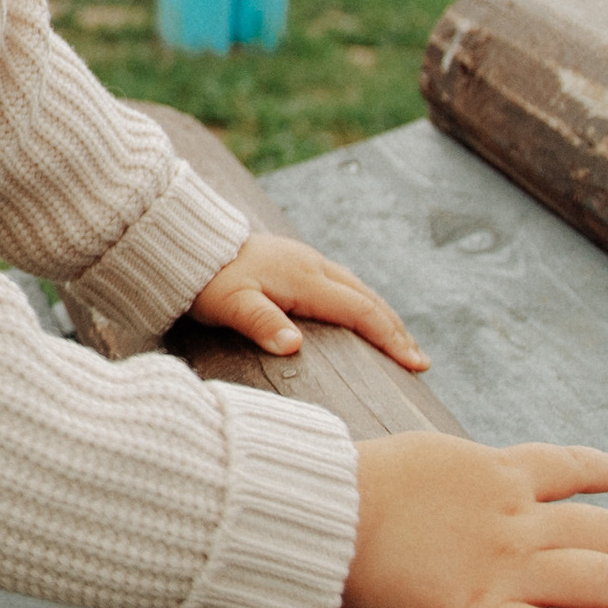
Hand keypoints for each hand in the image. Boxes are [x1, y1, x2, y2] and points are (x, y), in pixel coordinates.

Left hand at [191, 232, 429, 372]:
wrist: (188, 243)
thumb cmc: (207, 279)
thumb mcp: (229, 305)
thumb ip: (261, 323)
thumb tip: (293, 346)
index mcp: (305, 279)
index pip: (360, 312)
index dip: (390, 338)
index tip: (415, 364)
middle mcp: (313, 266)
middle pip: (368, 299)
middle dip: (396, 330)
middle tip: (419, 361)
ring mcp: (305, 261)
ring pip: (357, 289)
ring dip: (382, 315)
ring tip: (400, 342)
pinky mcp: (295, 262)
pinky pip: (341, 284)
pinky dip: (361, 304)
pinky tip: (360, 317)